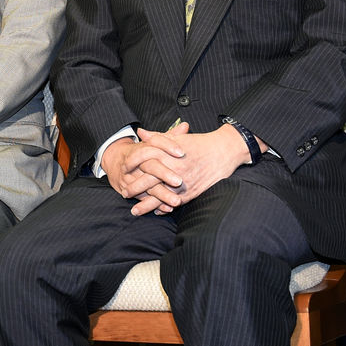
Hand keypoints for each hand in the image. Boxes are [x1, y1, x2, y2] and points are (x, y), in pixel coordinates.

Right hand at [100, 122, 188, 214]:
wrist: (114, 161)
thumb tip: (186, 126)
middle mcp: (135, 162)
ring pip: (146, 186)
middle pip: (150, 166)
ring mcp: (130, 177)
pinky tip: (167, 208)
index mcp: (142, 147)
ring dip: (162, 194)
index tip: (181, 152)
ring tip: (176, 201)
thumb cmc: (140, 152)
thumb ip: (170, 136)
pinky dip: (154, 204)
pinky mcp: (127, 189)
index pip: (154, 143)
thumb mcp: (151, 143)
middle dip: (164, 174)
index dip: (167, 146)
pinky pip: (142, 198)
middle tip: (179, 181)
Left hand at [126, 124, 259, 215]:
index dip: (131, 170)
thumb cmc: (199, 143)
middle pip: (148, 182)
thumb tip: (140, 133)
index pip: (143, 164)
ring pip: (160, 196)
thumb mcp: (177, 138)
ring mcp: (182, 183)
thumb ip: (157, 137)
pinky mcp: (191, 192)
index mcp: (167, 155)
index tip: (122, 173)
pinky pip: (174, 202)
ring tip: (134, 211)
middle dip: (135, 189)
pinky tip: (156, 212)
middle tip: (124, 193)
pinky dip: (164, 208)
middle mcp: (173, 170)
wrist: (223, 151)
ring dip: (146, 205)